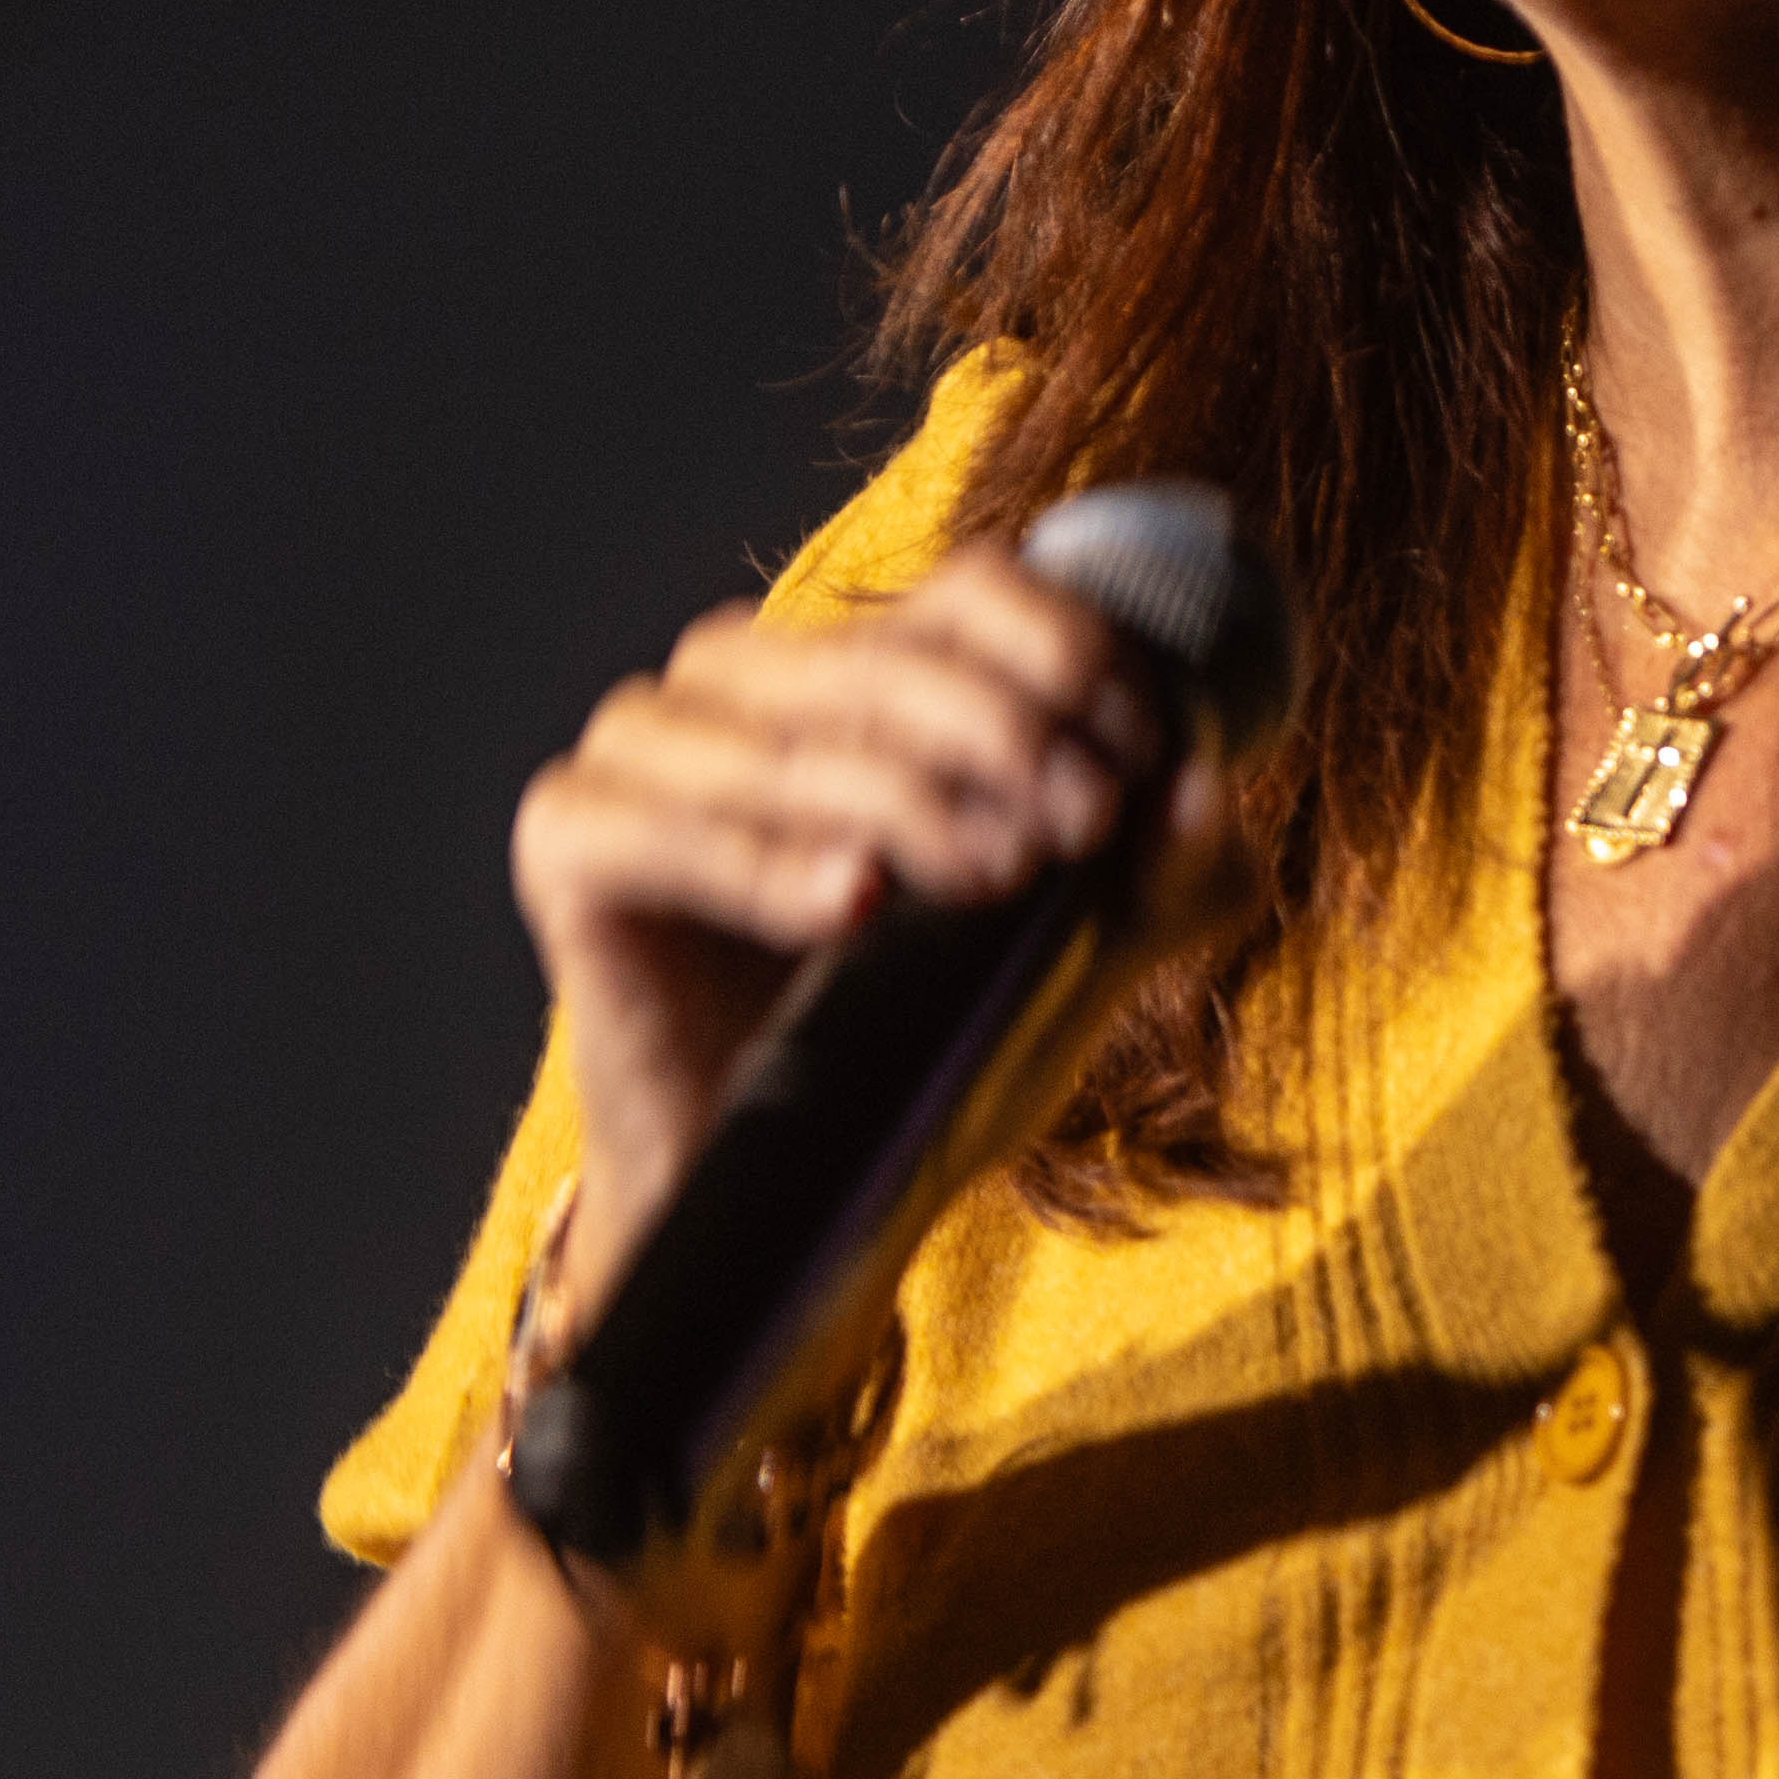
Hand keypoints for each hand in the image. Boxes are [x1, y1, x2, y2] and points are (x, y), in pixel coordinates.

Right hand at [508, 543, 1165, 1258]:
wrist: (804, 1189)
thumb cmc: (931, 1043)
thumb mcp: (1073, 957)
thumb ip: (1155, 877)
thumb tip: (1208, 790)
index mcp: (862, 665)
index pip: (972, 589)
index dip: (1067, 650)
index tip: (1145, 754)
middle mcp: (743, 677)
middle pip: (884, 654)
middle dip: (1000, 734)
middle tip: (1080, 825)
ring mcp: (643, 748)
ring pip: (782, 735)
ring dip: (902, 797)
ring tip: (993, 874)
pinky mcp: (570, 839)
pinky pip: (659, 830)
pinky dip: (760, 862)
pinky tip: (851, 902)